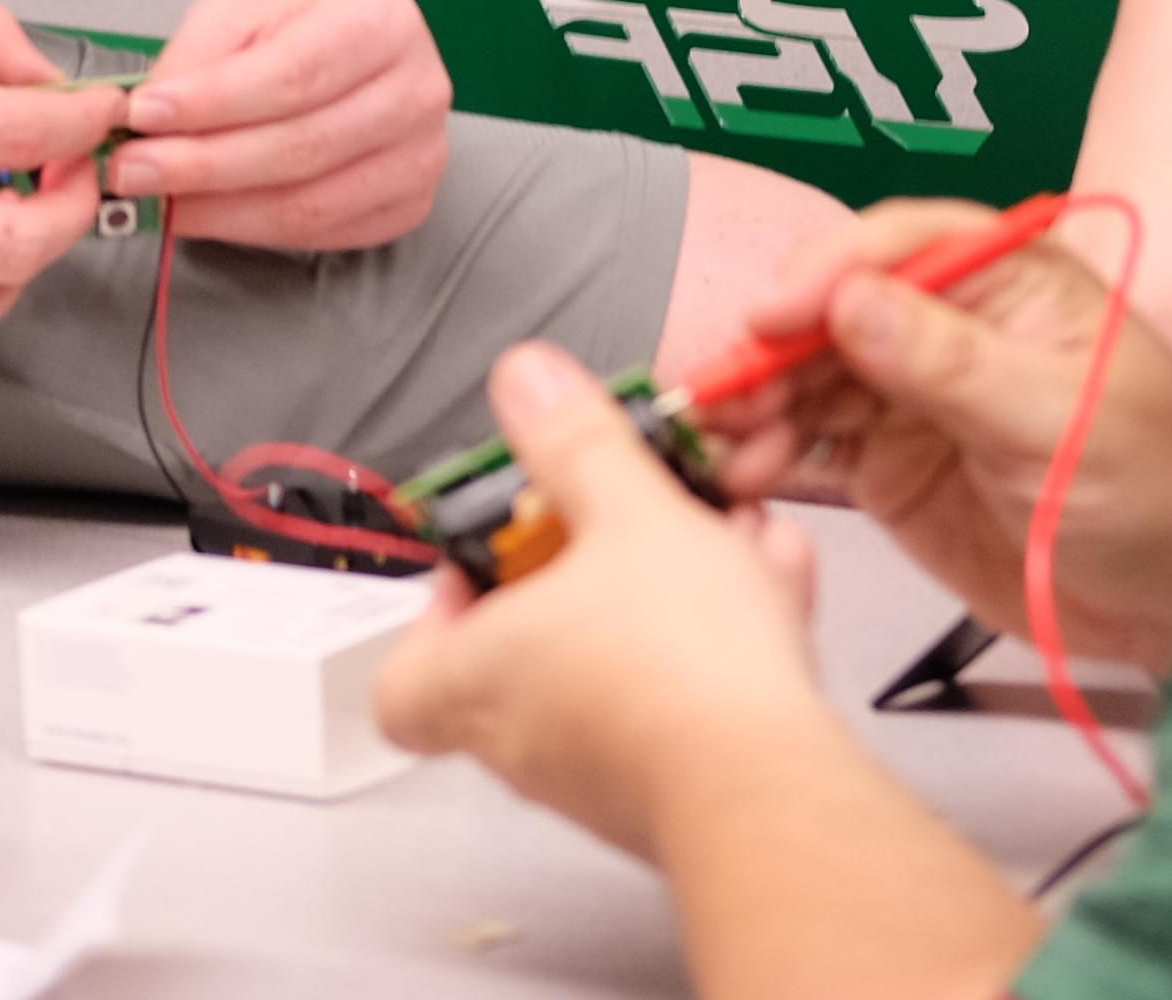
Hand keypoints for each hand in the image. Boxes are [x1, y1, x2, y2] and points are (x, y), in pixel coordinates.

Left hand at [110, 0, 448, 249]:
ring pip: (308, 206)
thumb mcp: (233, 7)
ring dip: (219, 211)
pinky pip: (322, 235)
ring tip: (160, 199)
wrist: (341, 20)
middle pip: (300, 150)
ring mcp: (421, 154)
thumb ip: (192, 62)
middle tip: (132, 171)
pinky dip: (253, 231)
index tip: (143, 116)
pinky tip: (208, 213)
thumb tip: (140, 125)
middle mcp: (418, 90)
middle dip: (202, 167)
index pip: (292, 76)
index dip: (212, 105)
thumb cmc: (292, 13)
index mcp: (382, 22)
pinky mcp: (409, 202)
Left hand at [375, 342, 836, 858]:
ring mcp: (601, 773)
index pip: (401, 679)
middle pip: (522, 656)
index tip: (484, 555)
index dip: (436, 614)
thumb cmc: (677, 674)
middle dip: (581, 578)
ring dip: (666, 597)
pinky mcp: (677, 788)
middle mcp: (526, 740)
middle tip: (612, 529)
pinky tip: (768, 587)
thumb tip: (525, 383)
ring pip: (616, 669)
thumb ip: (573, 441)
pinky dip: (719, 645)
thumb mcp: (625, 509)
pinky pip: (683, 701)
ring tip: (719, 540)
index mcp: (478, 678)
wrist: (770, 788)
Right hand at [696, 200, 1171, 677]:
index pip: (895, 247)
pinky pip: (809, 442)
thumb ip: (952, 363)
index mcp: (1004, 280)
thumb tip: (853, 302)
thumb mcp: (1061, 418)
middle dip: (768, 347)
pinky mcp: (889, 463)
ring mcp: (910, 395)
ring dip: (754, 403)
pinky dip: (767, 453)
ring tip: (722, 447)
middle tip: (718, 393)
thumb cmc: (1161, 485)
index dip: (823, 274)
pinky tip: (743, 472)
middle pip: (830, 310)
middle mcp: (945, 326)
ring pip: (806, 376)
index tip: (772, 317)